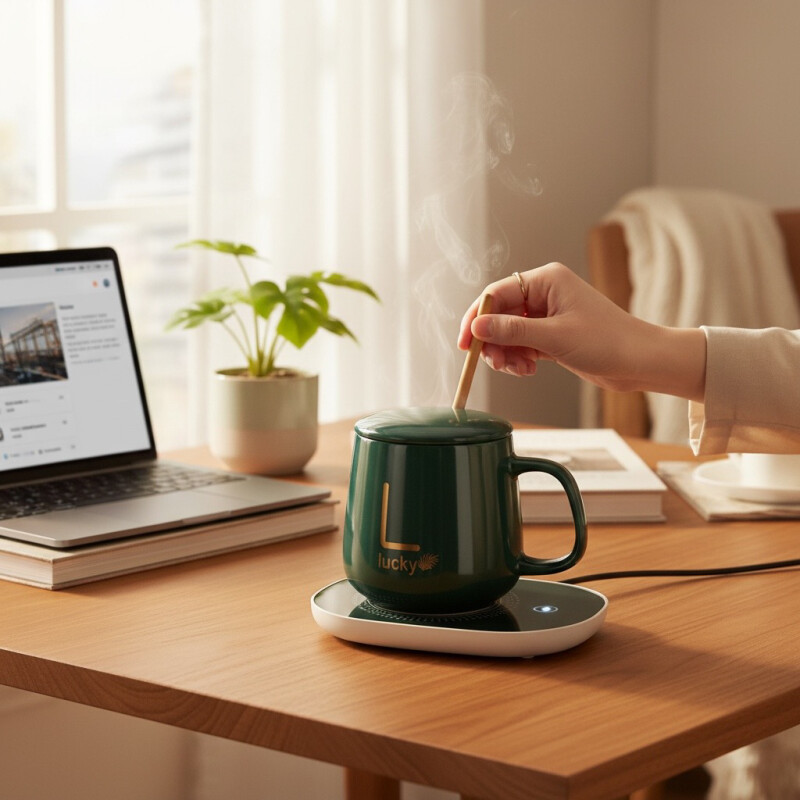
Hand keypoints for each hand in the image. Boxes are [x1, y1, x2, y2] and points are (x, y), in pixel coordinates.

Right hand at [457, 262, 705, 400]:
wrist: (641, 362)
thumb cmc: (608, 342)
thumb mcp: (555, 337)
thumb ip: (512, 332)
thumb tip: (476, 328)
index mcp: (546, 280)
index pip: (497, 293)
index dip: (477, 318)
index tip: (466, 344)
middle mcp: (545, 293)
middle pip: (499, 314)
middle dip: (492, 341)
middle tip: (492, 363)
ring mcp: (548, 314)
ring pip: (508, 332)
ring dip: (506, 353)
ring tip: (518, 369)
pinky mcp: (551, 335)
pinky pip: (521, 344)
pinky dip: (518, 358)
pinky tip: (528, 369)